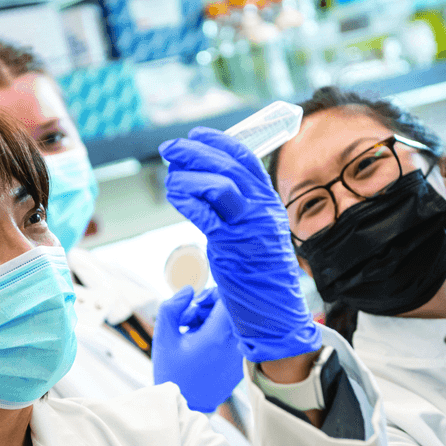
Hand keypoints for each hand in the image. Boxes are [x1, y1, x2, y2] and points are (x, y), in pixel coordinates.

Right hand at [152, 287, 243, 412]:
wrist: (184, 406)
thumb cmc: (172, 372)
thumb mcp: (164, 337)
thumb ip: (172, 307)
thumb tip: (189, 290)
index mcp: (217, 336)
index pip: (228, 299)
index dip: (212, 295)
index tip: (196, 305)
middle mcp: (235, 344)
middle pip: (232, 309)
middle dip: (211, 308)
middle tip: (189, 319)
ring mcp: (241, 355)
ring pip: (234, 323)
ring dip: (214, 322)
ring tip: (192, 334)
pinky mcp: (241, 363)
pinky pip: (236, 338)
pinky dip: (221, 336)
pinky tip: (203, 346)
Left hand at [159, 128, 320, 361]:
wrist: (274, 311)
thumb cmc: (259, 273)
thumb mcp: (254, 231)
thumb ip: (236, 207)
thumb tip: (205, 182)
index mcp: (268, 201)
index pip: (245, 158)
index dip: (218, 141)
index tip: (195, 134)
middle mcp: (262, 209)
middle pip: (227, 166)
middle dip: (194, 152)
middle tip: (170, 149)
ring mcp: (250, 227)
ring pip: (218, 184)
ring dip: (187, 178)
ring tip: (172, 182)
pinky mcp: (234, 247)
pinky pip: (207, 215)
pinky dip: (188, 202)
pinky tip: (177, 200)